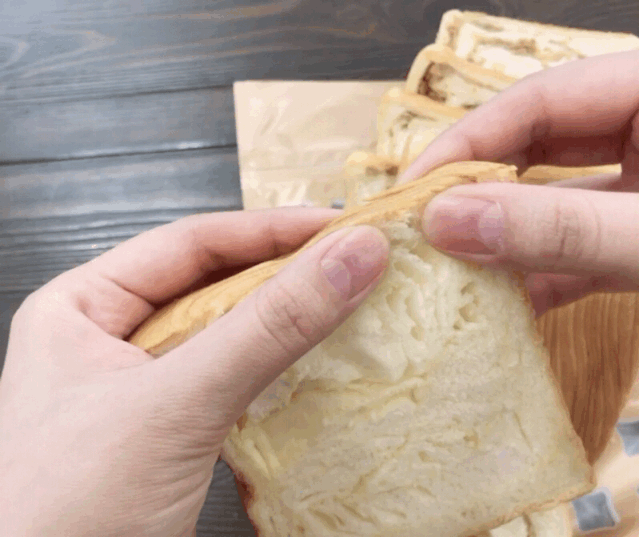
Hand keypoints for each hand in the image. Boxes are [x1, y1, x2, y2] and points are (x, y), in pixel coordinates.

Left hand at [0, 208, 388, 536]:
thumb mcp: (174, 405)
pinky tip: (317, 358)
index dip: (270, 230)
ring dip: (287, 318)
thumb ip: (266, 329)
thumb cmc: (67, 511)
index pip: (192, 244)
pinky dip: (278, 366)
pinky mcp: (174, 429)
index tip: (339, 226)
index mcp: (83, 305)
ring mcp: (144, 385)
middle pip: (214, 283)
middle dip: (284, 271)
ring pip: (229, 332)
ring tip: (348, 299)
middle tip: (355, 260)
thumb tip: (349, 258)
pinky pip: (236, 378)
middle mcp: (112, 337)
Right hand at [398, 51, 638, 314]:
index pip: (536, 101)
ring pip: (551, 206)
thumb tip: (448, 223)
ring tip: (446, 274)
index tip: (411, 193)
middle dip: (474, 194)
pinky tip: (504, 306)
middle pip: (533, 149)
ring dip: (501, 245)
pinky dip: (542, 278)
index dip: (466, 144)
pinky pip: (577, 249)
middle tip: (419, 232)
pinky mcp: (636, 239)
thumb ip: (562, 227)